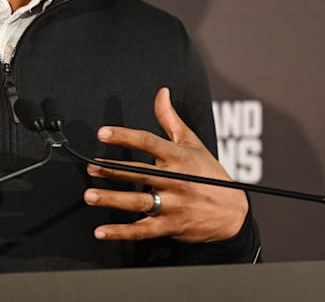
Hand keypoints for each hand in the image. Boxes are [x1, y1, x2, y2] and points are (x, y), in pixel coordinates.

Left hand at [83, 87, 246, 243]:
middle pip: (139, 173)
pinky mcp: (170, 226)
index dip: (125, 136)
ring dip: (113, 200)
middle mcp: (175, 181)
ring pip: (138, 202)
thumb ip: (171, 119)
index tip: (103, 133)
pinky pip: (142, 230)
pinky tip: (101, 231)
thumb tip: (161, 92)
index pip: (149, 142)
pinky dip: (121, 232)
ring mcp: (173, 205)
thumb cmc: (210, 174)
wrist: (233, 214)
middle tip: (90, 168)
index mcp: (179, 157)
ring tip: (90, 196)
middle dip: (112, 170)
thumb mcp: (193, 143)